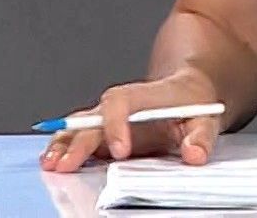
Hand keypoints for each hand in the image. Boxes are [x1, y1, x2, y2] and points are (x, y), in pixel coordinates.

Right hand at [39, 67, 223, 173]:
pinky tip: (52, 160)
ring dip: (64, 143)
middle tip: (67, 164)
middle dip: (78, 142)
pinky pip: (78, 135)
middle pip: (93, 118)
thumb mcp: (206, 117)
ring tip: (51, 162)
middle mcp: (121, 105)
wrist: (186, 91)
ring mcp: (109, 117)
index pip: (121, 102)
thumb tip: (195, 153)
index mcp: (145, 96)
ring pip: (80, 125)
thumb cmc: (192, 104)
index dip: (116, 125)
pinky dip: (64, 146)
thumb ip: (201, 136)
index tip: (121, 150)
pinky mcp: (104, 131)